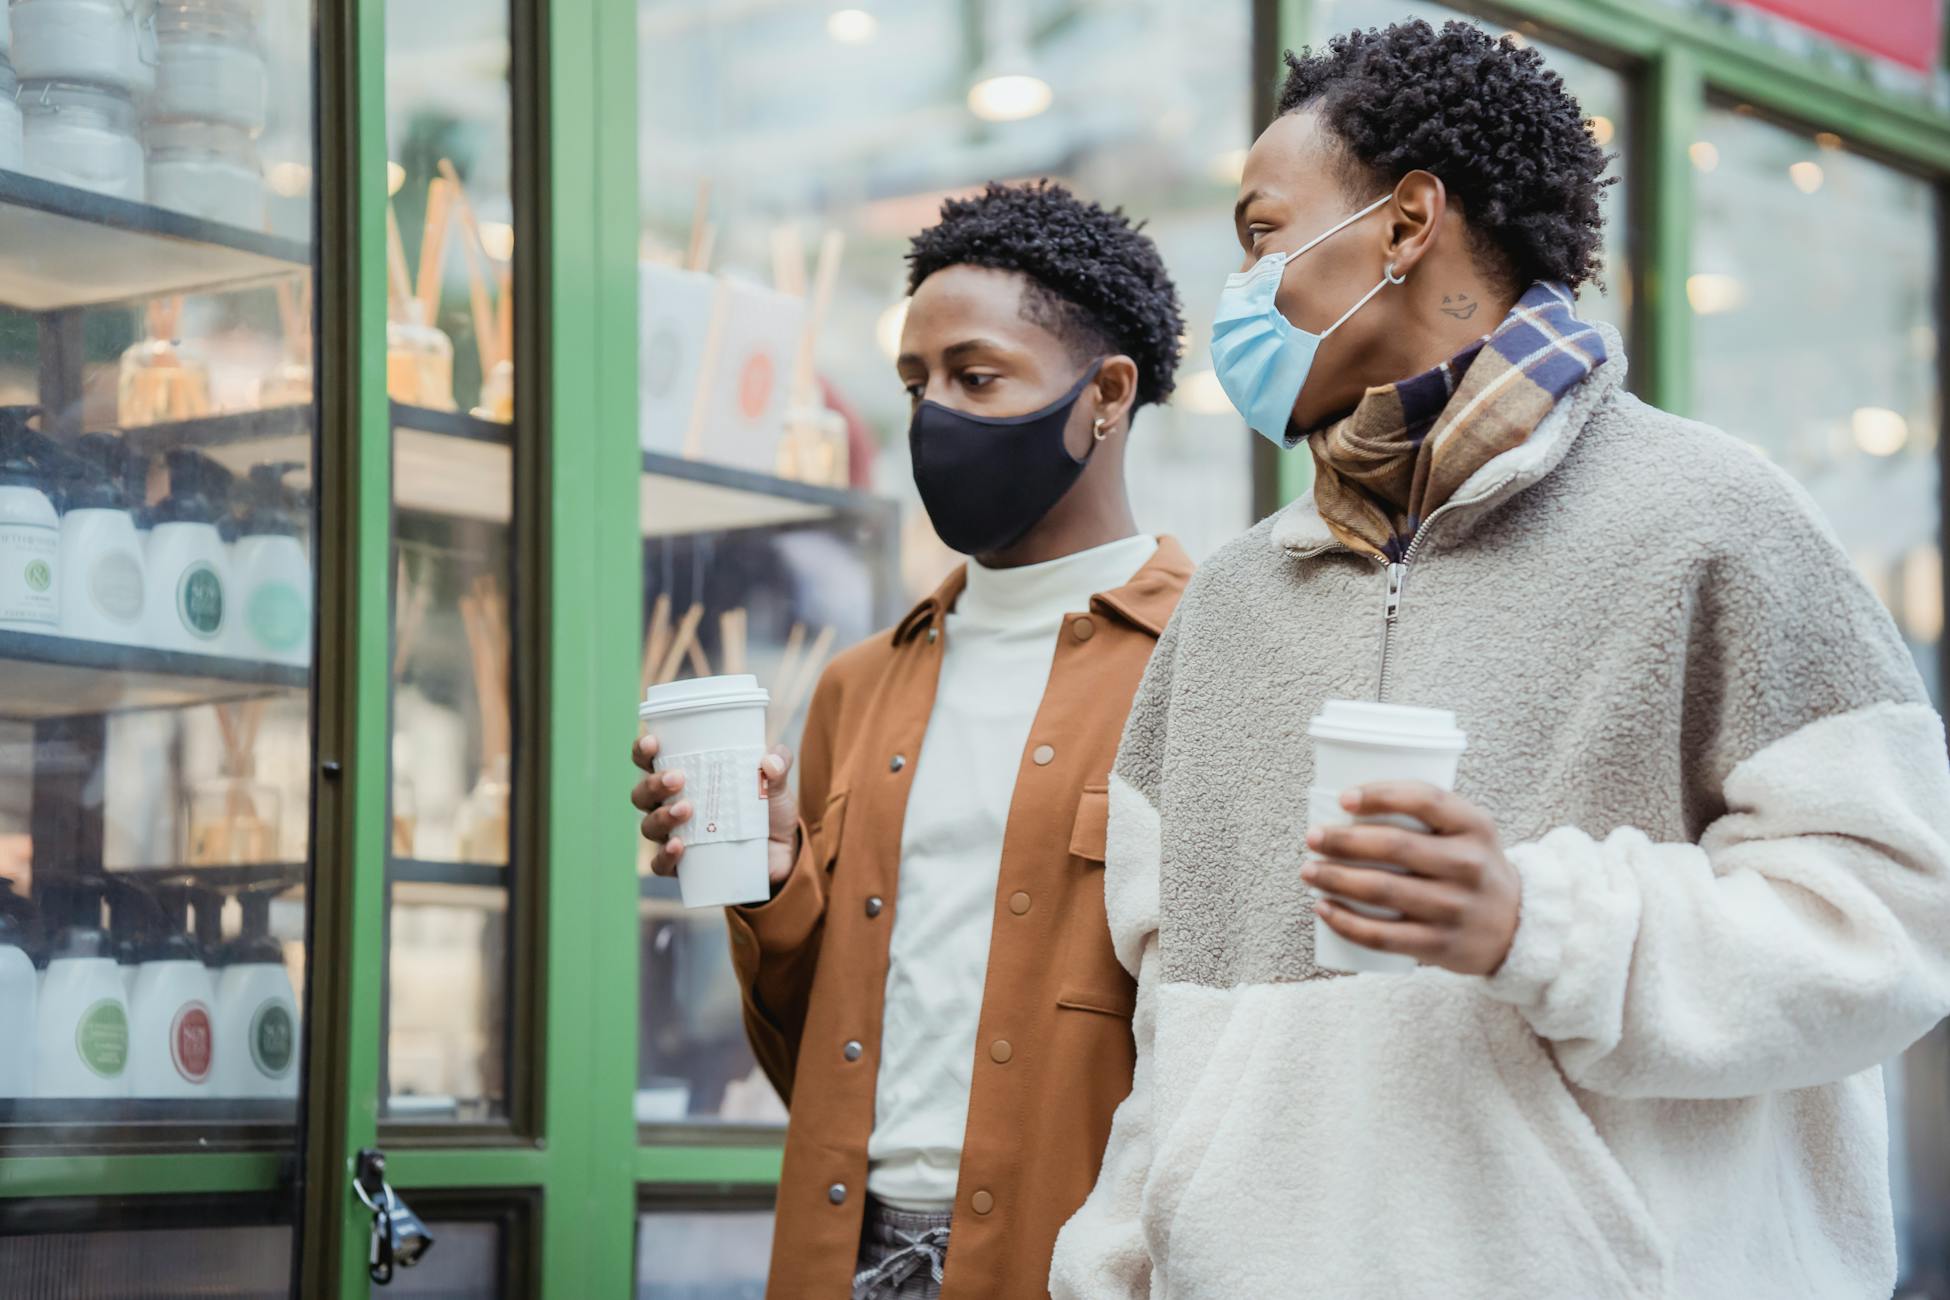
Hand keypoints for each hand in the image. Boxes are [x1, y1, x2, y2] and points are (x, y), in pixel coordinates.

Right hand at [632, 736, 798, 885]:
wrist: (782, 853)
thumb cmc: (767, 808)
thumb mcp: (775, 784)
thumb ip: (779, 764)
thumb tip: (771, 760)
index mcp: (684, 778)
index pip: (650, 761)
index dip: (642, 751)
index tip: (653, 743)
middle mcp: (670, 805)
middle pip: (642, 794)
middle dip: (653, 784)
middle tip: (678, 779)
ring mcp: (674, 836)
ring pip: (649, 826)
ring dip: (662, 816)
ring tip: (686, 810)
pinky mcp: (683, 866)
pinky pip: (661, 864)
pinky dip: (665, 855)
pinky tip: (678, 846)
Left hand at [1300, 781, 1519, 976]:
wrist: (1517, 926)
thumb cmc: (1471, 866)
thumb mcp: (1468, 831)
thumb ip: (1426, 813)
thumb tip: (1346, 802)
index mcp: (1475, 826)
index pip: (1424, 799)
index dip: (1379, 794)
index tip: (1343, 798)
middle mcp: (1469, 865)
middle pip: (1393, 846)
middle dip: (1341, 840)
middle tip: (1312, 837)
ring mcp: (1455, 907)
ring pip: (1381, 889)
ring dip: (1334, 878)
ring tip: (1309, 871)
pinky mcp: (1440, 945)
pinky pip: (1383, 935)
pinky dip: (1345, 922)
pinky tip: (1323, 908)